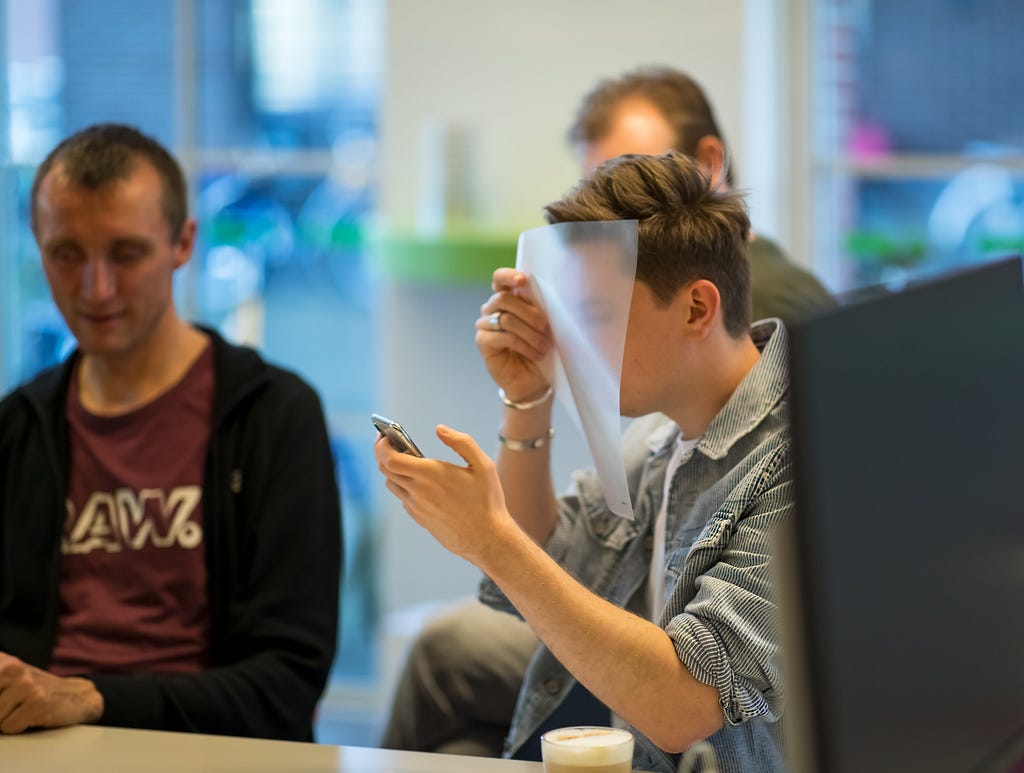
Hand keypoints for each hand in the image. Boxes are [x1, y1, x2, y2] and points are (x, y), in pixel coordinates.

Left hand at [0, 653, 102, 732]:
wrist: (76, 696)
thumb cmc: (34, 692)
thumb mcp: (7, 681)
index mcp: (2, 661)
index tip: (3, 699)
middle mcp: (12, 668)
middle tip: (10, 706)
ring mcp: (25, 685)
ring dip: (4, 721)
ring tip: (20, 711)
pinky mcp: (36, 703)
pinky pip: (8, 728)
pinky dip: (17, 727)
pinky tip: (31, 716)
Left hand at [374, 426, 520, 566]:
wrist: (487, 539)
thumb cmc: (487, 501)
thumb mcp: (483, 465)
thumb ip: (461, 442)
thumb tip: (440, 428)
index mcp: (430, 475)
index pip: (390, 459)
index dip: (382, 445)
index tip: (385, 434)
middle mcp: (418, 491)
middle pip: (385, 469)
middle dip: (382, 452)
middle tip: (389, 441)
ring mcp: (417, 507)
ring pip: (392, 484)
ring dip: (391, 469)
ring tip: (403, 458)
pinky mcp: (419, 519)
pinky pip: (403, 498)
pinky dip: (403, 485)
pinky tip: (417, 480)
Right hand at [475, 268, 553, 402]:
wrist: (533, 379)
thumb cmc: (540, 348)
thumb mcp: (543, 325)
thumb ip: (538, 307)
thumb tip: (545, 295)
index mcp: (508, 299)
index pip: (499, 279)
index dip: (508, 276)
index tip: (523, 280)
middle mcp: (493, 309)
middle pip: (503, 298)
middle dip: (529, 313)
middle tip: (545, 327)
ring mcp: (485, 325)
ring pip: (506, 319)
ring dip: (530, 333)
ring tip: (544, 346)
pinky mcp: (483, 341)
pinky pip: (504, 336)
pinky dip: (524, 345)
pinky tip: (535, 354)